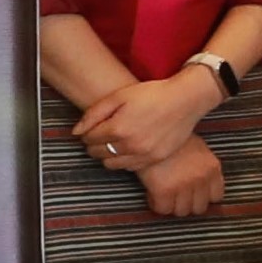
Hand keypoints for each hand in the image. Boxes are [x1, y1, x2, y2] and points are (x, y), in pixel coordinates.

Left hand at [77, 68, 220, 171]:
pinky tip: (129, 148)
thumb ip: (94, 113)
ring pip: (111, 164)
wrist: (185, 100)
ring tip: (114, 142)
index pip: (88, 139)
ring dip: (107, 155)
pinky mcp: (155, 159)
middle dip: (94, 144)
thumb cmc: (152, 94)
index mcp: (118, 128)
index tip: (93, 127)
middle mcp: (130, 145)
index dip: (87, 132)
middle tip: (101, 134)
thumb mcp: (119, 96)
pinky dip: (124, 160)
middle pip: (97, 153)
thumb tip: (76, 132)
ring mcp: (144, 154)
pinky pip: (130, 168)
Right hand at [133, 139, 227, 218]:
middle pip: (199, 208)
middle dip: (187, 204)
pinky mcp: (164, 190)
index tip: (193, 194)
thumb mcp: (198, 149)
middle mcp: (201, 178)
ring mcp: (183, 185)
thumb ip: (203, 167)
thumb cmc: (172, 139)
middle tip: (176, 196)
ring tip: (164, 195)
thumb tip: (201, 184)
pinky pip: (163, 209)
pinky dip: (157, 204)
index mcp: (212, 168)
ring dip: (172, 205)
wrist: (150, 131)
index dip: (203, 197)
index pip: (216, 197)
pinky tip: (153, 194)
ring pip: (182, 212)